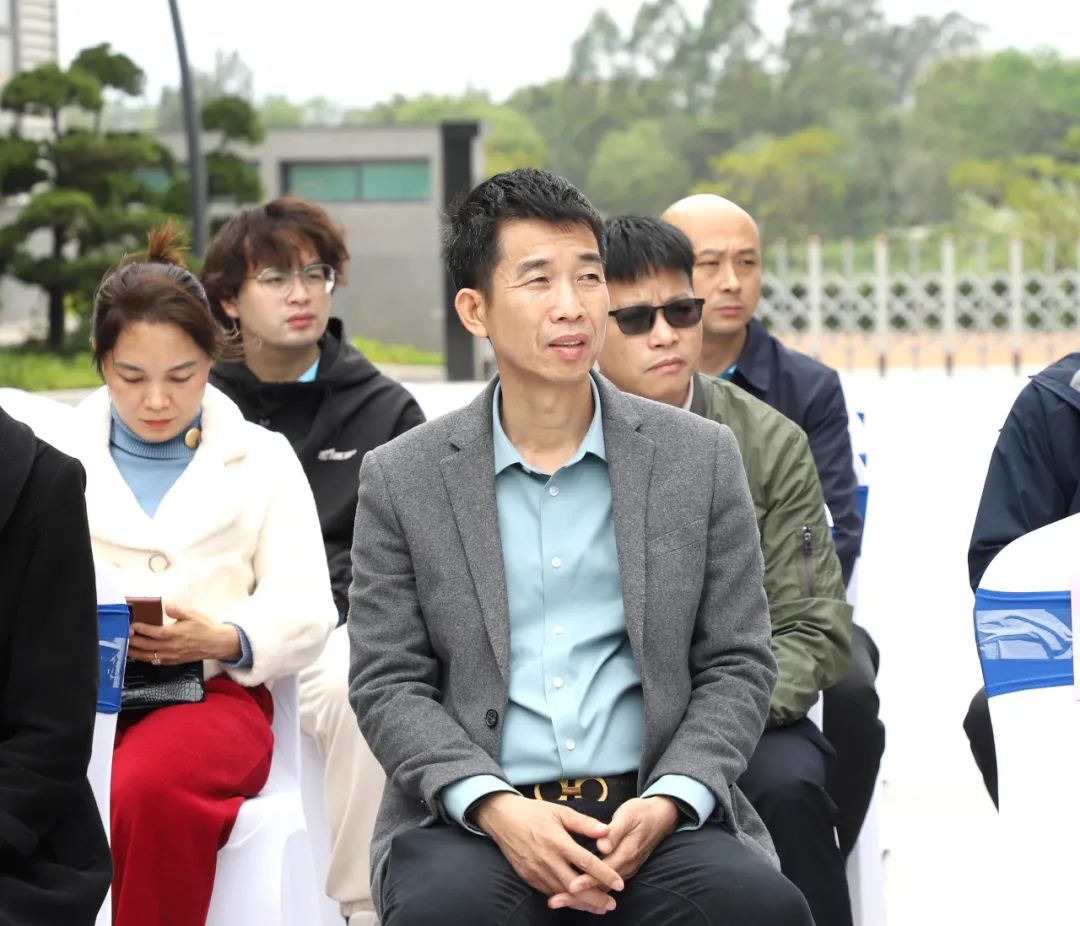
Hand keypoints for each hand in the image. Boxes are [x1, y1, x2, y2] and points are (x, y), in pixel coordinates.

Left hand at [129, 603, 241, 663]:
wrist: (216, 643)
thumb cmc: (204, 627)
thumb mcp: (193, 614)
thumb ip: (178, 611)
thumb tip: (166, 607)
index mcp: (175, 634)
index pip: (153, 632)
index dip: (141, 629)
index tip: (131, 625)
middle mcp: (171, 646)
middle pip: (147, 646)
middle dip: (134, 641)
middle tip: (124, 636)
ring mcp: (172, 655)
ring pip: (149, 656)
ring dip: (136, 652)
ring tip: (126, 648)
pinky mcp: (174, 661)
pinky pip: (156, 661)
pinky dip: (146, 658)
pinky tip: (140, 655)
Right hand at [472, 793, 624, 914]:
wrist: (502, 818)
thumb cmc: (533, 812)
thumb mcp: (560, 811)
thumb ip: (584, 823)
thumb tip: (606, 831)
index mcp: (557, 841)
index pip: (586, 862)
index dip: (604, 874)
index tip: (620, 883)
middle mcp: (547, 859)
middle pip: (575, 885)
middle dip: (595, 898)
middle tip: (612, 904)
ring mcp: (536, 871)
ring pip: (563, 894)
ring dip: (582, 903)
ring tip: (599, 907)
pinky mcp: (528, 877)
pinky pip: (549, 892)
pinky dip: (565, 900)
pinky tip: (576, 902)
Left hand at [550, 797, 679, 907]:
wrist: (660, 817)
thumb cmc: (641, 813)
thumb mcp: (629, 815)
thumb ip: (615, 831)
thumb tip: (602, 846)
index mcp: (626, 853)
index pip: (603, 871)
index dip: (587, 880)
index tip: (571, 886)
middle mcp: (626, 867)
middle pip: (600, 886)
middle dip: (578, 895)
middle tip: (555, 901)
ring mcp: (624, 870)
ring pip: (601, 889)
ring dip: (580, 897)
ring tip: (559, 900)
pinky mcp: (621, 869)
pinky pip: (604, 885)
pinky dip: (588, 891)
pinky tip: (573, 894)